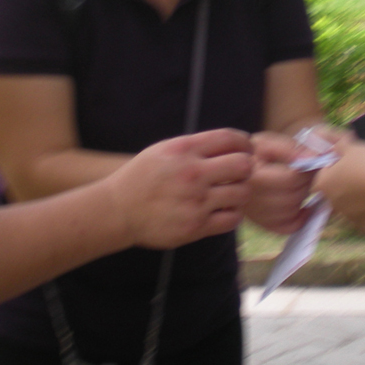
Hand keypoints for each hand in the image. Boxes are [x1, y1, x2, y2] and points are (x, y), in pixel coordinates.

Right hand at [106, 129, 252, 248]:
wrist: (118, 210)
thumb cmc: (142, 177)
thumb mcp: (164, 150)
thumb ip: (195, 146)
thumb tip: (231, 144)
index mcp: (184, 150)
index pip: (230, 138)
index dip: (245, 143)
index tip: (246, 149)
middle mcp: (192, 173)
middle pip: (243, 165)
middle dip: (246, 168)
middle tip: (240, 174)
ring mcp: (195, 201)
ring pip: (242, 193)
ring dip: (241, 192)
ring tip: (231, 193)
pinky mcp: (195, 226)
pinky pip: (232, 219)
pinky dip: (233, 214)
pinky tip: (223, 210)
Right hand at [245, 132, 316, 234]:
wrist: (232, 169)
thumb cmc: (253, 153)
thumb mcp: (267, 142)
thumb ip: (291, 148)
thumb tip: (316, 157)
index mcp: (251, 176)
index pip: (290, 180)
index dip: (307, 169)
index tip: (311, 159)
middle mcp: (250, 199)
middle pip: (293, 196)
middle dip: (306, 181)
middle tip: (307, 169)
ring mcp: (255, 215)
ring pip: (292, 212)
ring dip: (303, 196)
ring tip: (301, 182)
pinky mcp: (261, 223)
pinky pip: (288, 227)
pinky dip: (301, 218)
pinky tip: (304, 205)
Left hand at [315, 137, 364, 235]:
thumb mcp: (354, 147)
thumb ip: (337, 143)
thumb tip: (324, 134)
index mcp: (324, 184)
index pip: (322, 174)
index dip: (333, 167)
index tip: (349, 162)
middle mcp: (332, 203)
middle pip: (336, 191)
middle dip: (346, 183)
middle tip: (364, 173)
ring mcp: (349, 218)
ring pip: (351, 205)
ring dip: (358, 198)